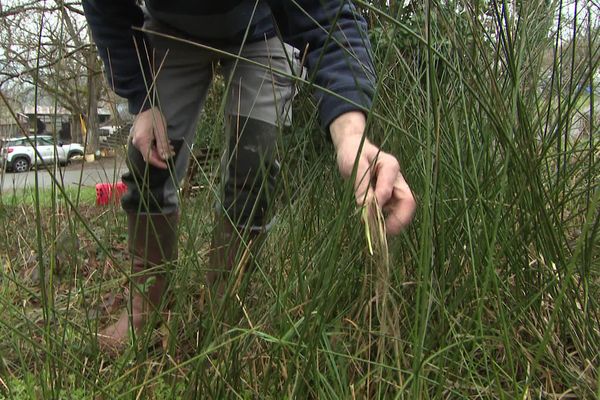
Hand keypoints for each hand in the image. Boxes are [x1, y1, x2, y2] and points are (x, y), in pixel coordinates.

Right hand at [130, 107, 173, 168]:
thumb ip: (162, 145)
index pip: (149, 158)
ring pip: (149, 150)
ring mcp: (137, 139)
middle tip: (172, 153)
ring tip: (171, 147)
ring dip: (160, 150)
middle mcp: (137, 142)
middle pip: (149, 154)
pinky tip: (164, 143)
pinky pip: (147, 145)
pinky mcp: (139, 137)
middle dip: (161, 156)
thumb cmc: (154, 117)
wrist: (146, 106)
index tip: (166, 165)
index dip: (158, 163)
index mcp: (141, 141)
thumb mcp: (161, 131)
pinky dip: (156, 146)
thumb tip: (164, 157)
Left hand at [330, 111, 415, 234]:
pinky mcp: (389, 198)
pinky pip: (393, 213)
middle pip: (408, 202)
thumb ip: (361, 185)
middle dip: (399, 219)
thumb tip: (365, 206)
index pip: (390, 189)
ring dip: (394, 223)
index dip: (380, 202)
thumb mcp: (354, 165)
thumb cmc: (353, 154)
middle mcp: (397, 179)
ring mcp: (395, 189)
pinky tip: (375, 227)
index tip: (367, 212)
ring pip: (403, 210)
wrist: (353, 149)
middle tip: (384, 232)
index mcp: (391, 166)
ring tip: (378, 233)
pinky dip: (387, 222)